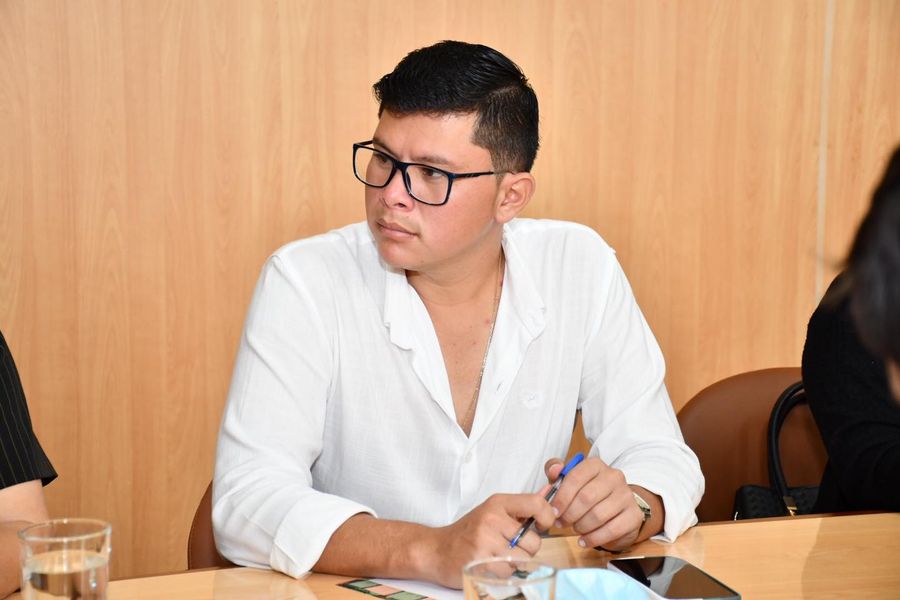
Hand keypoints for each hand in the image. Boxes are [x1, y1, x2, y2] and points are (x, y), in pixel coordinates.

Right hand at [425, 493, 556, 587]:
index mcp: (498, 503)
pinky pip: (509, 573)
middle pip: (534, 541)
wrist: (436, 549)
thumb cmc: (469, 532)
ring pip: (523, 560)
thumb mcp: (494, 512)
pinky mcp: (480, 561)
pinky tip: (490, 565)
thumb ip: (522, 507)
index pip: (537, 504)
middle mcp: (492, 519)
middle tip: (510, 547)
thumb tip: (549, 493)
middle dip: (527, 549)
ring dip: (515, 563)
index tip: (540, 526)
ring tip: (498, 556)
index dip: (547, 518)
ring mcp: (485, 540)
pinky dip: (503, 573)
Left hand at [544, 456, 650, 550]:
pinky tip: (584, 541)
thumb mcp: (570, 480)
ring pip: (598, 515)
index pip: (575, 478)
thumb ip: (556, 472)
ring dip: (581, 527)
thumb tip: (554, 470)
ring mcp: (626, 495)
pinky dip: (593, 538)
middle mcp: (614, 476)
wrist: (618, 509)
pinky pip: (611, 530)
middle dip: (570, 514)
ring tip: (575, 529)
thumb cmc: (589, 493)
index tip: (554, 511)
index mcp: (596, 465)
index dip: (561, 497)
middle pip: (586, 497)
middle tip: (562, 523)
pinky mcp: (634, 515)